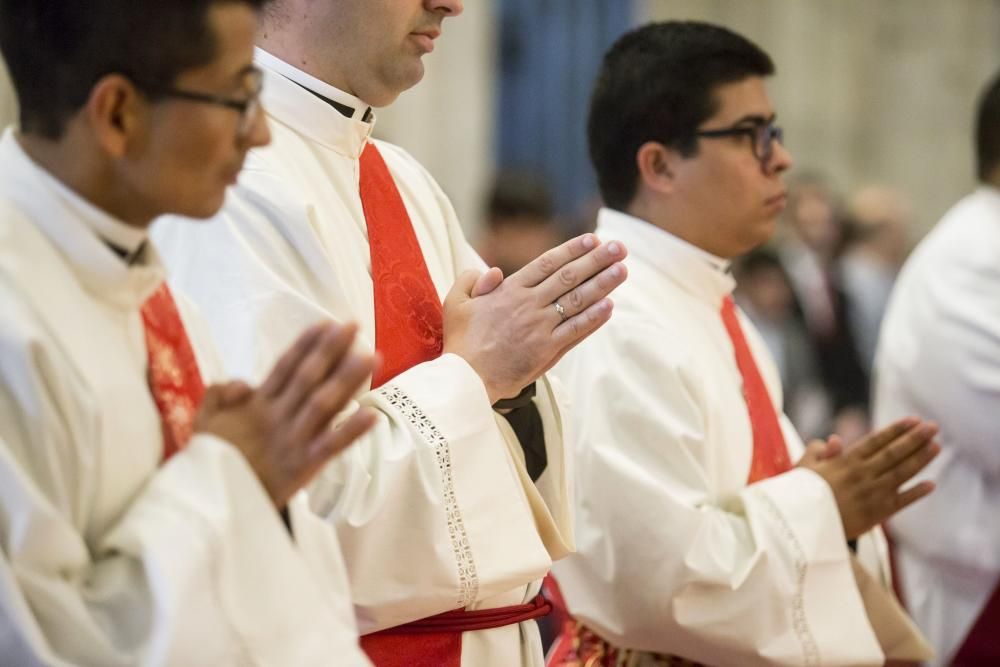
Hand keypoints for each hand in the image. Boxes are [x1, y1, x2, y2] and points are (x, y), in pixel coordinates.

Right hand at [195, 321, 377, 508]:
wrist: (207, 506)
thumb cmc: (212, 462)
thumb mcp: (205, 421)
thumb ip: (221, 393)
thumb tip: (245, 382)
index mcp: (256, 406)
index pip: (285, 367)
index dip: (306, 345)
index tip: (327, 323)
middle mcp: (277, 418)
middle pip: (309, 377)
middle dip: (331, 350)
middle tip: (354, 325)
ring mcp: (292, 440)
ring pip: (324, 403)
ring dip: (348, 380)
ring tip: (372, 357)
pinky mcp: (302, 467)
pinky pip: (331, 446)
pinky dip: (351, 431)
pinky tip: (373, 416)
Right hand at [443, 234, 627, 402]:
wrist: (466, 378)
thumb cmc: (460, 341)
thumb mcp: (456, 303)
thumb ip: (472, 280)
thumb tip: (495, 271)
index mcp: (508, 291)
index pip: (546, 264)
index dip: (571, 250)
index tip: (592, 239)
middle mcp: (529, 305)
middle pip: (568, 277)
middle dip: (596, 260)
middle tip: (619, 248)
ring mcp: (540, 328)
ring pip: (577, 301)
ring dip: (602, 284)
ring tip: (622, 269)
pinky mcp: (547, 351)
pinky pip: (575, 331)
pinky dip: (593, 318)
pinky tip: (609, 305)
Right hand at [798, 418, 939, 539]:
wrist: (803, 527)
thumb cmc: (800, 494)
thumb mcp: (804, 467)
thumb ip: (819, 450)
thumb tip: (835, 440)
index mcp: (845, 461)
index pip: (876, 441)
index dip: (896, 430)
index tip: (913, 420)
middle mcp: (862, 475)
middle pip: (894, 453)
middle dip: (916, 439)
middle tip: (933, 427)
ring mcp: (872, 494)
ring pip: (902, 473)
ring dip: (921, 459)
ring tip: (936, 446)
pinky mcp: (876, 514)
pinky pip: (901, 502)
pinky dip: (916, 493)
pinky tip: (931, 484)